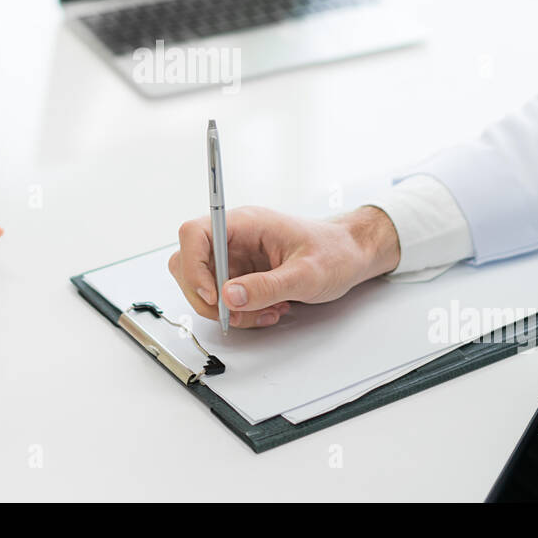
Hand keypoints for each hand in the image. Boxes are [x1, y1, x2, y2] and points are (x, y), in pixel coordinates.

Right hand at [167, 205, 400, 328]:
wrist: (350, 256)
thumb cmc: (334, 253)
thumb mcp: (306, 273)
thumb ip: (267, 286)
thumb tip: (229, 297)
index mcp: (245, 223)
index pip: (195, 233)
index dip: (193, 266)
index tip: (213, 296)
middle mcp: (234, 237)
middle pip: (188, 263)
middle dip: (206, 297)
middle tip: (235, 315)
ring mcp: (235, 256)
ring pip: (203, 285)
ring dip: (226, 309)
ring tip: (263, 314)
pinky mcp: (240, 274)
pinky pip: (223, 298)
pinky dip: (239, 312)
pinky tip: (267, 312)